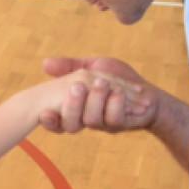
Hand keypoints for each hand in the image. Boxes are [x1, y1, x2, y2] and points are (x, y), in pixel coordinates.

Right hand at [38, 56, 158, 133]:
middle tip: (77, 86)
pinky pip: (113, 118)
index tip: (44, 112)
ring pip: (90, 120)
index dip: (48, 120)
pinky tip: (119, 90)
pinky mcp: (120, 124)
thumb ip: (70, 66)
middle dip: (72, 105)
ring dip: (96, 98)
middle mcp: (84, 120)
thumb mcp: (90, 68)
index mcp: (73, 108)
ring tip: (103, 82)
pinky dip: (115, 102)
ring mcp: (102, 124)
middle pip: (69, 124)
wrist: (144, 92)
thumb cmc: (115, 79)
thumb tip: (44, 63)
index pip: (54, 121)